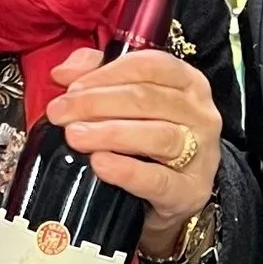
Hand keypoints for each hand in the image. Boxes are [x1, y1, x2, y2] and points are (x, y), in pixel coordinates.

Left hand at [45, 45, 224, 236]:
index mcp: (187, 83)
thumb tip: (63, 73)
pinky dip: (127, 171)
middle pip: (148, 99)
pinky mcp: (191, 191)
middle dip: (97, 103)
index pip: (150, 66)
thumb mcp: (125, 101)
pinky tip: (100, 164)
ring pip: (158, 135)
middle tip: (61, 113)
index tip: (71, 88)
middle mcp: (200, 114)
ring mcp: (201, 154)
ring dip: (110, 133)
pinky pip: (158, 180)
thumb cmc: (147, 142)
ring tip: (75, 136)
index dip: (107, 74)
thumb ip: (96, 76)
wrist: (167, 197)